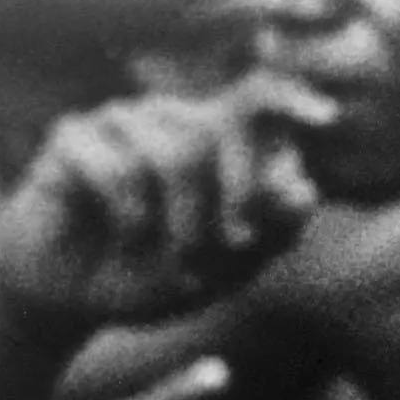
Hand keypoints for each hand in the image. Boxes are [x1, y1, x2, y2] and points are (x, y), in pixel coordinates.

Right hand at [0, 77, 336, 324]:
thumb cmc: (155, 276)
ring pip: (174, 155)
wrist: (78, 299)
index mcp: (214, 140)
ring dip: (184, 224)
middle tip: (229, 253)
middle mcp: (169, 119)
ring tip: (176, 262)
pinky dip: (133, 221)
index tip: (328, 118)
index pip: (257, 100)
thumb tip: (306, 188)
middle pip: (219, 134)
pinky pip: (118, 170)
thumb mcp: (225, 269)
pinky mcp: (71, 136)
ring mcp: (119, 122)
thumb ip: (268, 233)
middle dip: (234, 205)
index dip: (290, 102)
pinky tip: (126, 239)